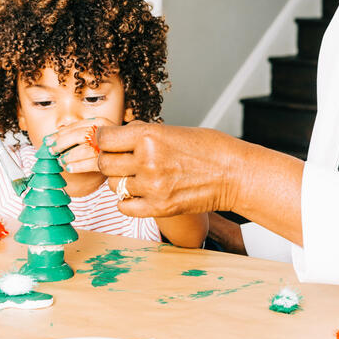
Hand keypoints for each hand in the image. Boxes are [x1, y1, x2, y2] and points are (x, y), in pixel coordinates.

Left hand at [43, 117, 118, 172]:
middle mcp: (107, 131)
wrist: (134, 154)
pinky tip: (69, 168)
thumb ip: (82, 134)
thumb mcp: (98, 134)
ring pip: (85, 149)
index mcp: (101, 122)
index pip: (76, 126)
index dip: (60, 133)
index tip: (48, 139)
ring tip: (60, 161)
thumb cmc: (112, 145)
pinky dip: (78, 166)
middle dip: (62, 143)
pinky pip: (92, 163)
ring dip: (69, 156)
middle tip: (51, 150)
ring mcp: (111, 145)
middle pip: (79, 135)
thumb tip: (57, 139)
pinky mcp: (114, 160)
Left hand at [95, 122, 243, 217]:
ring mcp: (152, 186)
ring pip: (114, 185)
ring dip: (122, 181)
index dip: (103, 139)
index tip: (107, 141)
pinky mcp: (159, 207)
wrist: (235, 174)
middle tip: (124, 160)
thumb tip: (112, 135)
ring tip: (142, 176)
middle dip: (110, 160)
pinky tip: (141, 193)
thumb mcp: (173, 130)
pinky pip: (124, 206)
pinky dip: (128, 201)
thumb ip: (141, 134)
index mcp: (150, 136)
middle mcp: (147, 160)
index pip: (104, 138)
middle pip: (104, 163)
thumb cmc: (209, 149)